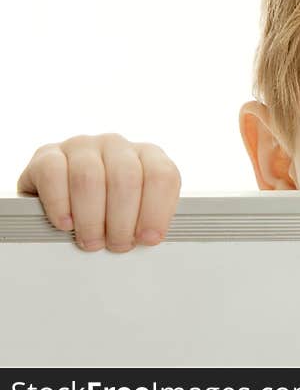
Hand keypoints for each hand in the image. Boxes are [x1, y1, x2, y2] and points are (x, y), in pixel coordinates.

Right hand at [17, 133, 181, 250]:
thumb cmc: (107, 206)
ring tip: (92, 241)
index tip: (149, 237)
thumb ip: (147, 218)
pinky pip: (54, 174)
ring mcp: (81, 146)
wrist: (59, 195)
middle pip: (126, 178)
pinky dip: (61, 204)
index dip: (157, 210)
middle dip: (123, 220)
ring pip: (89, 178)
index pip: (162, 175)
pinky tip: (66, 223)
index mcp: (147, 154)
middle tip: (117, 244)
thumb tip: (150, 239)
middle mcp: (116, 145)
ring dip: (92, 219)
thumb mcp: (135, 209)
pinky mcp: (47, 155)